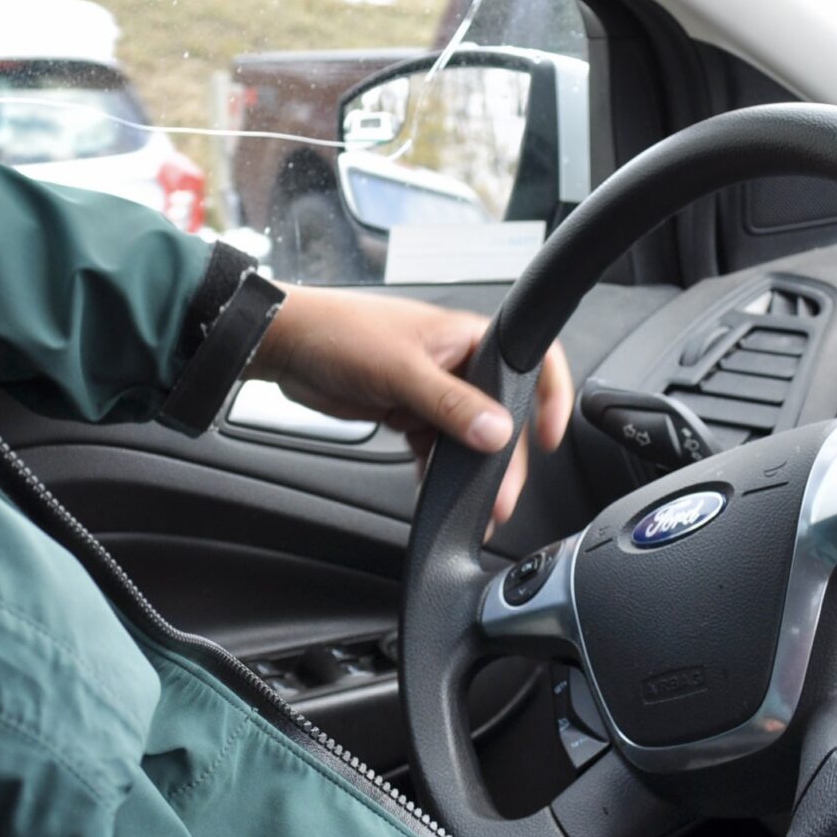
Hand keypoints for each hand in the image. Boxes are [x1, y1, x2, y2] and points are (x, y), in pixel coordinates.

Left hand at [246, 287, 574, 532]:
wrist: (285, 345)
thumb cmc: (339, 332)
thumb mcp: (401, 370)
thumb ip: (451, 404)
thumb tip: (497, 433)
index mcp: (467, 337)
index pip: (530, 361)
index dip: (550, 397)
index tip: (551, 437)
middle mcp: (456, 362)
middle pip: (499, 413)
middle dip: (503, 457)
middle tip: (501, 495)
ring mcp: (431, 389)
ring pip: (466, 436)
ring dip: (470, 470)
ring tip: (476, 505)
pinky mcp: (406, 410)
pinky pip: (435, 447)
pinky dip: (436, 470)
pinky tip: (434, 491)